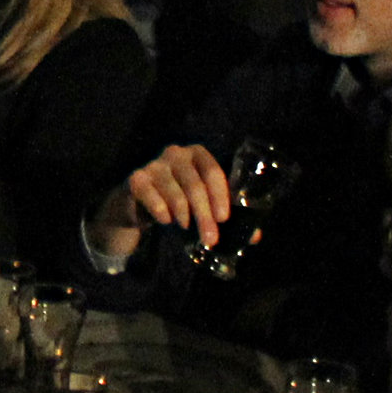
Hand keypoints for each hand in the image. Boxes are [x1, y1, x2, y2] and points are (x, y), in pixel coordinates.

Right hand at [95, 144, 235, 257]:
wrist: (139, 203)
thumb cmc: (179, 199)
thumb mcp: (203, 203)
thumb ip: (226, 215)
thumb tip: (254, 237)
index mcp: (198, 154)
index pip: (213, 171)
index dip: (220, 195)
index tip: (224, 219)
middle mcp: (176, 153)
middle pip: (195, 185)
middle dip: (205, 215)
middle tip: (211, 239)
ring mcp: (154, 165)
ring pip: (175, 193)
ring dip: (184, 215)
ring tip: (187, 228)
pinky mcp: (137, 179)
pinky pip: (151, 196)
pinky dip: (161, 211)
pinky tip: (166, 220)